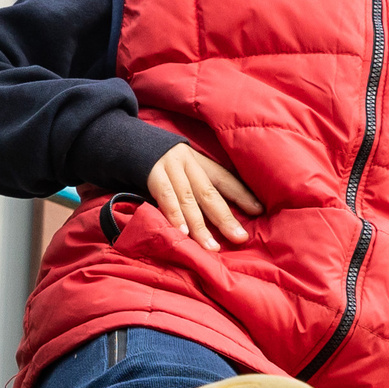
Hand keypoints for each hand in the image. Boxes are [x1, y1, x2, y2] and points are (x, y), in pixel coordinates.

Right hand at [145, 143, 261, 251]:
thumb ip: (200, 186)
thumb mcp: (185, 168)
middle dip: (225, 218)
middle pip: (210, 193)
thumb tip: (223, 215)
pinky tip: (182, 232)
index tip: (259, 211)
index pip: (226, 180)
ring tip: (211, 246)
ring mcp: (170, 169)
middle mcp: (189, 165)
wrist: (129, 141)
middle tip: (239, 238)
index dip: (243, 195)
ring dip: (200, 225)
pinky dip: (174, 215)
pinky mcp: (152, 175)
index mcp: (200, 163)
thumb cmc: (163, 164)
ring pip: (188, 200)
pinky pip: (165, 197)